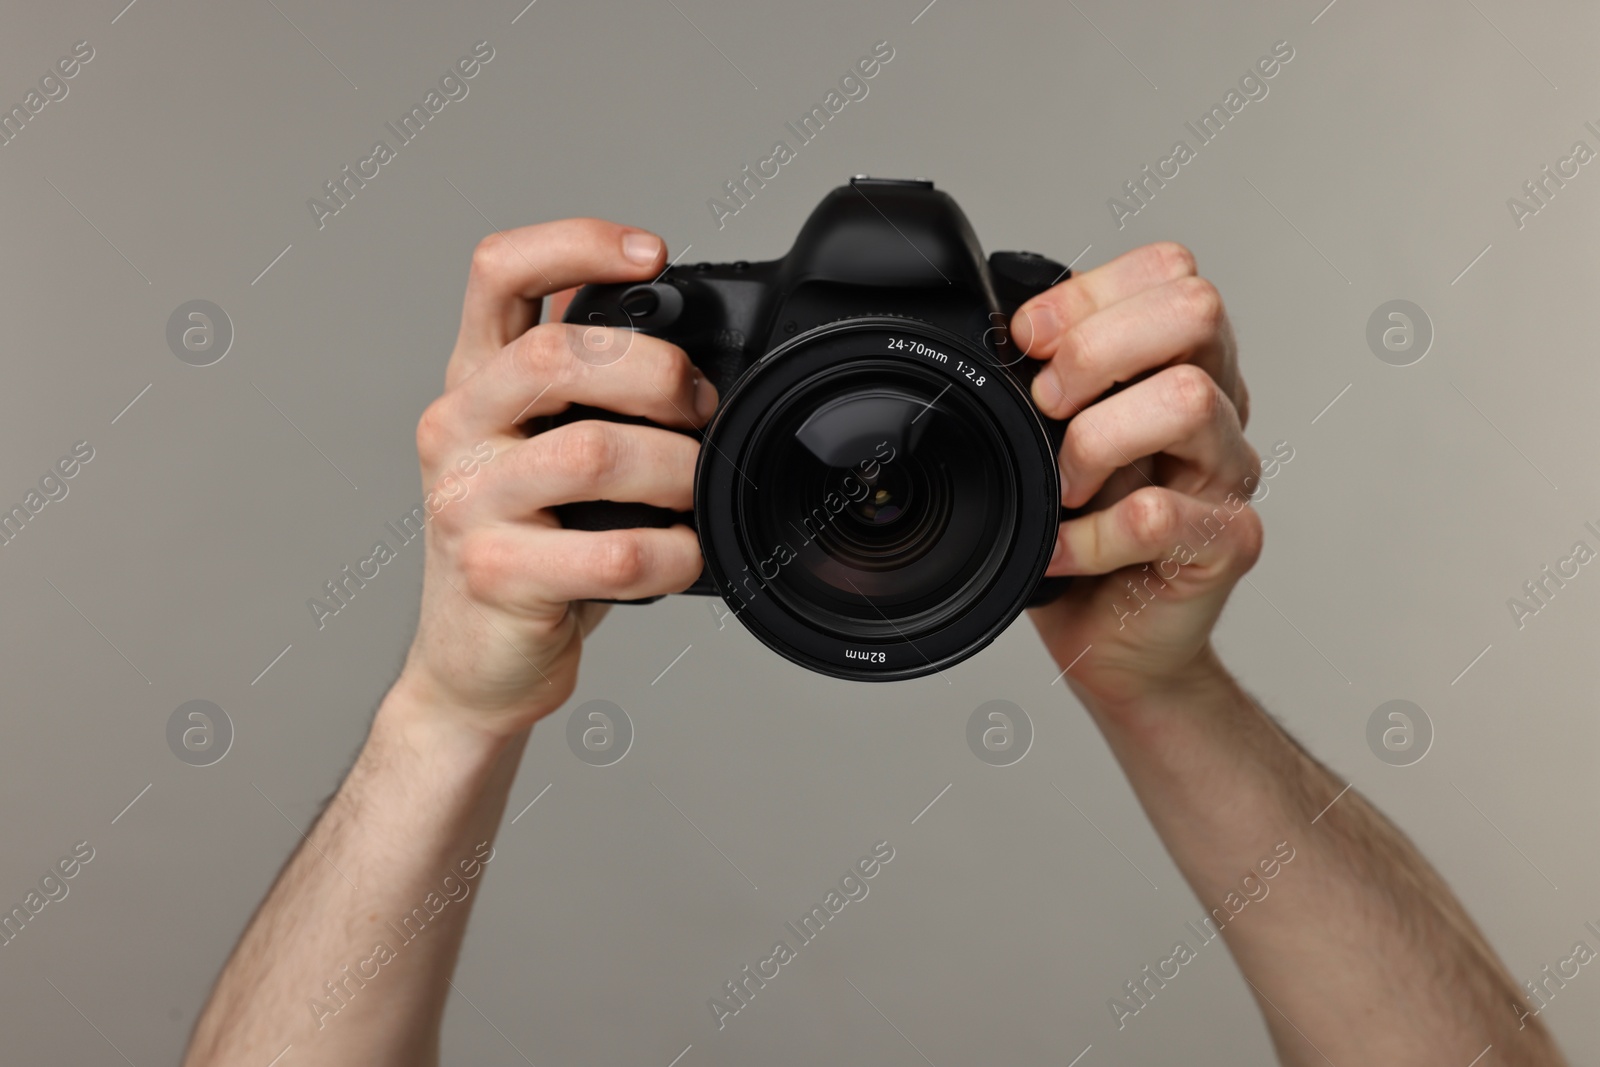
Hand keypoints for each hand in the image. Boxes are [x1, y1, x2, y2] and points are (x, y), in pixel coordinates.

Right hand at [399, 219, 716, 735]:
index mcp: (474, 382)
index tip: (652, 253)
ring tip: (694, 492)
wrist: (474, 663)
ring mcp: (467, 502)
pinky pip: (609, 553)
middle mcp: (456, 428)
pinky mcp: (494, 574)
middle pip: (560, 354)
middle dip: (659, 373)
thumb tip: (684, 342)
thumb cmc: (529, 551)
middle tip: (700, 409)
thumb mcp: (541, 452)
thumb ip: (583, 393)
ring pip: (592, 452)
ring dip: (675, 470)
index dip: (576, 244)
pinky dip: (670, 554)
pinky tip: (681, 556)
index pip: (499, 273)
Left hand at [1011, 243, 1259, 710]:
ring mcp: (1229, 473)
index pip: (1171, 272)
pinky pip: (1158, 514)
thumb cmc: (1081, 533)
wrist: (1116, 640)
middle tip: (1048, 404)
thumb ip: (1048, 382)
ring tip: (1064, 487)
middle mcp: (1217, 405)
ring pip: (1186, 400)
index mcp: (1180, 362)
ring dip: (1096, 441)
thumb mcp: (1049, 440)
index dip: (1089, 293)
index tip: (1026, 338)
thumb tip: (1003, 334)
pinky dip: (1090, 535)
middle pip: (1196, 311)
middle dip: (1096, 348)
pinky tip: (1063, 550)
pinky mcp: (1226, 540)